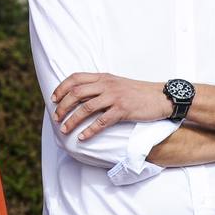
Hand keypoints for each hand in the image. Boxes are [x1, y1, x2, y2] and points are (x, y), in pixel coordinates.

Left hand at [51, 73, 170, 140]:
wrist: (161, 96)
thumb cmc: (138, 92)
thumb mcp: (117, 83)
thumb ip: (100, 86)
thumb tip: (81, 95)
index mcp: (103, 77)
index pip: (75, 78)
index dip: (61, 88)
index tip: (53, 99)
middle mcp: (107, 85)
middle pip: (76, 93)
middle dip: (62, 106)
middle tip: (56, 118)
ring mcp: (115, 97)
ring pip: (86, 108)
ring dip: (72, 120)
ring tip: (64, 129)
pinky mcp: (123, 110)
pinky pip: (102, 121)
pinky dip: (89, 130)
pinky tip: (82, 137)